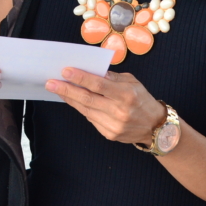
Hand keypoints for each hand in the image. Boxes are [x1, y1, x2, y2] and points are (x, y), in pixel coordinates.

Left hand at [46, 68, 166, 144]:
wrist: (156, 127)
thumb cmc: (142, 99)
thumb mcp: (132, 82)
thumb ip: (111, 77)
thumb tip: (90, 70)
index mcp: (126, 95)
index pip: (98, 85)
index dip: (80, 78)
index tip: (65, 71)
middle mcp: (119, 111)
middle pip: (87, 99)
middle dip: (66, 89)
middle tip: (50, 82)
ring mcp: (113, 125)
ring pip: (85, 110)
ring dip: (69, 98)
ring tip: (57, 89)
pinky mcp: (109, 134)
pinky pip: (90, 118)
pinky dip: (80, 108)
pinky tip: (72, 100)